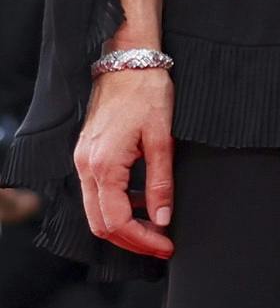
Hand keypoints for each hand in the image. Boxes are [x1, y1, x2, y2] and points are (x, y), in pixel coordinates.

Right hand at [74, 63, 175, 259]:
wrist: (128, 62)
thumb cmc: (146, 93)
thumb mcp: (162, 140)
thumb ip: (161, 183)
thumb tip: (162, 219)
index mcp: (104, 166)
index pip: (117, 222)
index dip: (143, 241)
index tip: (166, 246)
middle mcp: (86, 167)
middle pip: (101, 224)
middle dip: (132, 241)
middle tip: (162, 245)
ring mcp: (83, 161)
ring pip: (96, 212)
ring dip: (124, 225)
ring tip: (156, 228)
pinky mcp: (88, 155)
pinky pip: (97, 193)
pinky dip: (118, 206)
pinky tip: (143, 202)